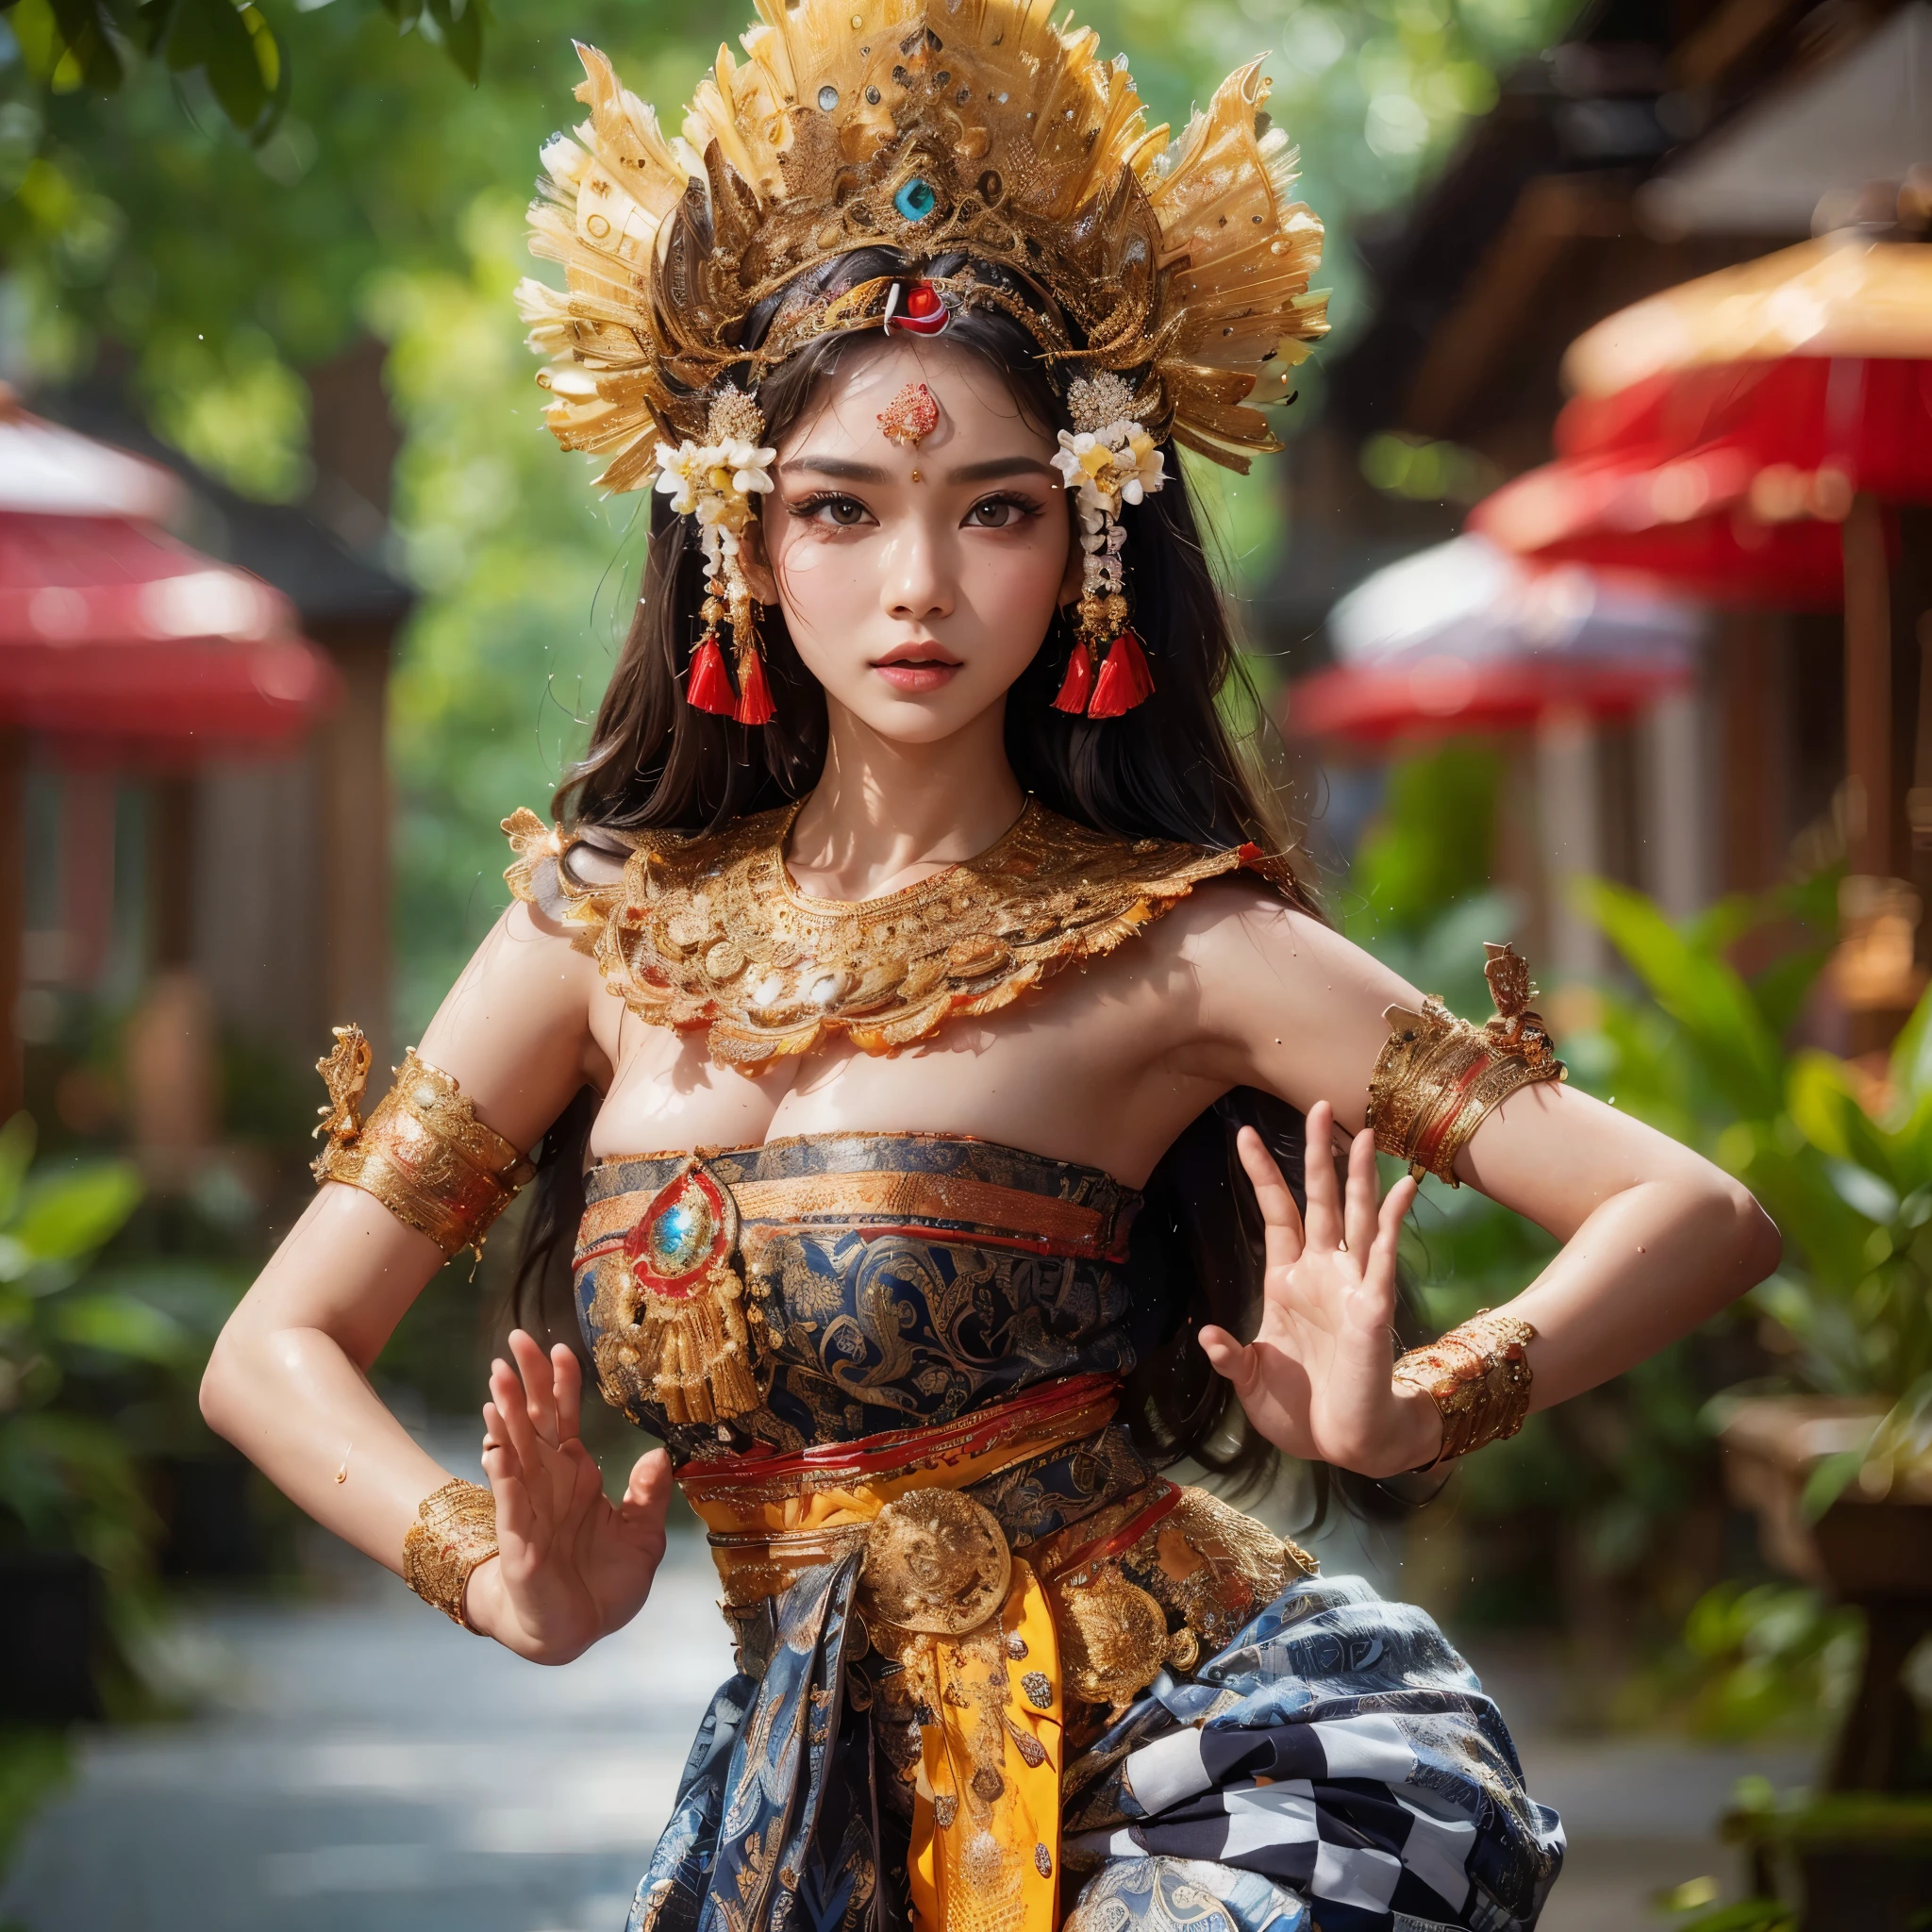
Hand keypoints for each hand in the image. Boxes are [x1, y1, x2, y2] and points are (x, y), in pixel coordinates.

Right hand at [468, 1329, 671, 1661]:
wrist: (577, 1631)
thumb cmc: (603, 1583)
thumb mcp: (643, 1534)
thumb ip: (649, 1495)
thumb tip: (657, 1453)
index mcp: (575, 1474)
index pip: (564, 1417)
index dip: (561, 1383)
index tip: (561, 1348)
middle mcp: (548, 1482)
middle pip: (533, 1420)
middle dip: (525, 1380)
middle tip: (515, 1339)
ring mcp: (530, 1506)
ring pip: (514, 1450)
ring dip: (505, 1414)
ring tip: (497, 1377)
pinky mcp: (521, 1539)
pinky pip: (511, 1499)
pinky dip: (504, 1473)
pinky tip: (497, 1446)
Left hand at [1198, 1101, 1438, 1478]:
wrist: (1342, 1444)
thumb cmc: (1300, 1412)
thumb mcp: (1250, 1378)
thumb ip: (1230, 1355)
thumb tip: (1207, 1336)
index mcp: (1287, 1281)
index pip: (1276, 1212)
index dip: (1263, 1173)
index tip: (1245, 1134)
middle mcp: (1321, 1272)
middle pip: (1318, 1199)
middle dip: (1317, 1153)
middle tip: (1315, 1105)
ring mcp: (1350, 1285)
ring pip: (1355, 1216)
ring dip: (1360, 1175)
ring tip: (1364, 1131)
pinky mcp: (1373, 1306)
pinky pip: (1383, 1255)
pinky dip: (1391, 1221)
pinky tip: (1404, 1187)